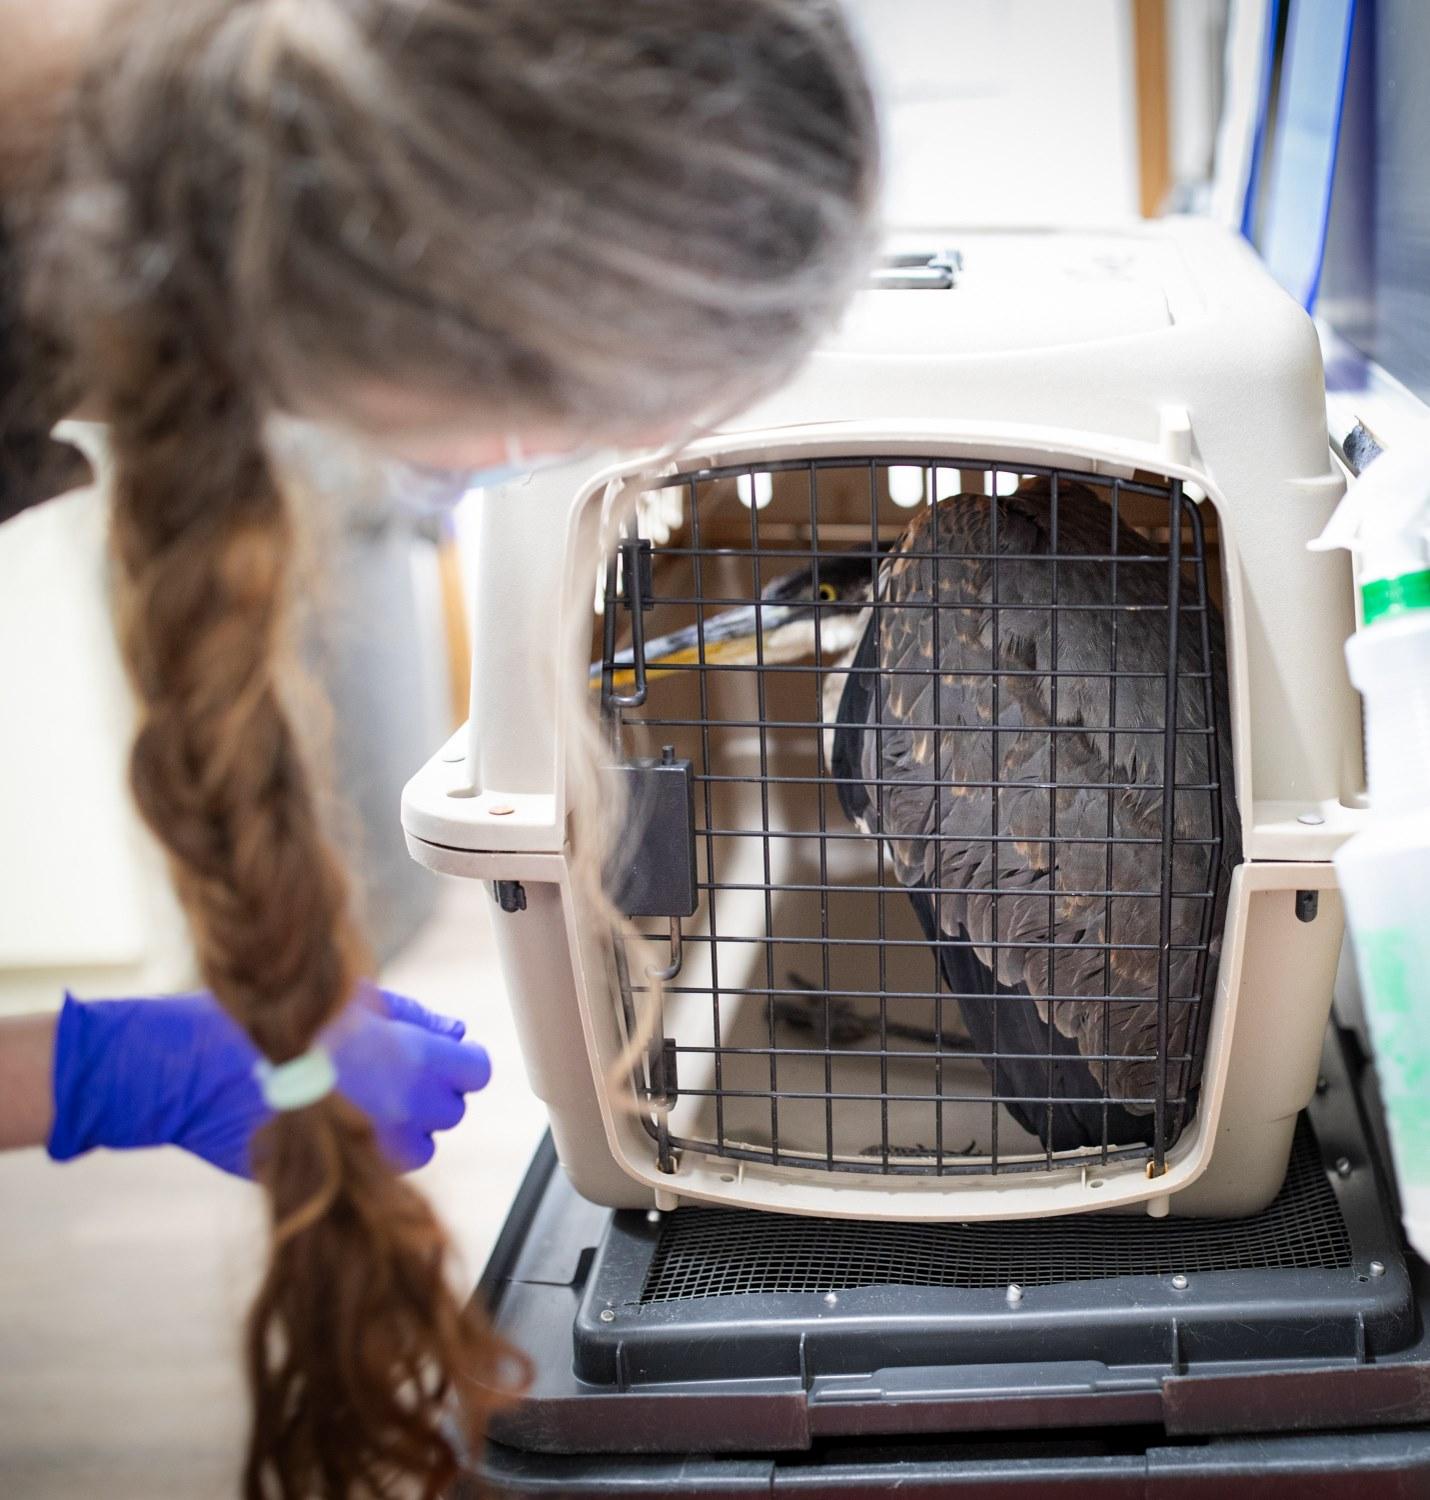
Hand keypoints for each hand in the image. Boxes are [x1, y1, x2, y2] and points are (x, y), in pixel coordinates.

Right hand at [47, 988, 489, 1176]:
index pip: (474, 1070)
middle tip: (394, 1074)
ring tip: (363, 1101)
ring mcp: (363, 1149)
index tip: (445, 1058)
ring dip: (404, 1129)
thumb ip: (412, 1018)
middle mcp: (394, 1108)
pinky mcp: (331, 1178)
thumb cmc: (268, 1020)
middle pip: (449, 1113)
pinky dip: (365, 1150)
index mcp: (405, 1057)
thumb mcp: (346, 1001)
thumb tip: (457, 1031)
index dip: (462, 1063)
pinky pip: (373, 1170)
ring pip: (417, 1149)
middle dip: (432, 1095)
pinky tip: (332, 1123)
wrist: (186, 1069)